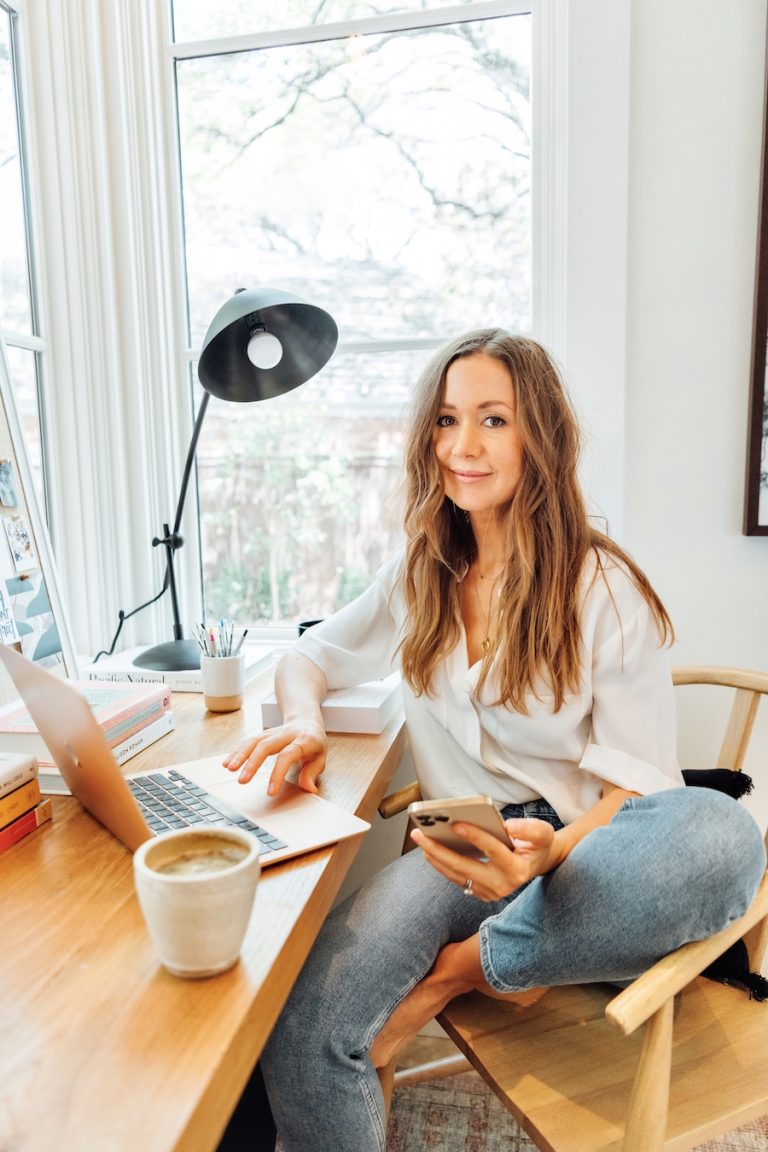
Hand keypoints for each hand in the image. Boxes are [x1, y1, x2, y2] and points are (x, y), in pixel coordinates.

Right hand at [223, 721, 327, 795]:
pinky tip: (228, 762)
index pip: (287, 756)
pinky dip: (237, 751)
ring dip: (240, 755)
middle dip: (252, 763)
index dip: (278, 773)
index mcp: (304, 740)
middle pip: (266, 746)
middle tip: (242, 780)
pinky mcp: (263, 734)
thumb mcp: (321, 758)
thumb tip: (309, 789)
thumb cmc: (314, 742)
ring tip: (229, 769)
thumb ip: (312, 773)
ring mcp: (273, 732)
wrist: (306, 719)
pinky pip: (248, 741)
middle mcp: (286, 734)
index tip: (270, 792)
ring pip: (254, 741)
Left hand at [411, 816, 559, 900]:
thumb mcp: (543, 833)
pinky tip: (430, 849)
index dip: (475, 836)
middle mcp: (502, 886)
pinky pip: (456, 878)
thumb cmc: (538, 844)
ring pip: (456, 875)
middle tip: (419, 833)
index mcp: (518, 870)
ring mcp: (490, 893)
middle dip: (439, 850)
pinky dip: (441, 864)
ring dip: (435, 857)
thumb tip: (508, 826)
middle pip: (464, 867)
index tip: (455, 823)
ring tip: (420, 839)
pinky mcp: (480, 893)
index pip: (493, 850)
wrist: (538, 863)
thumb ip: (529, 829)